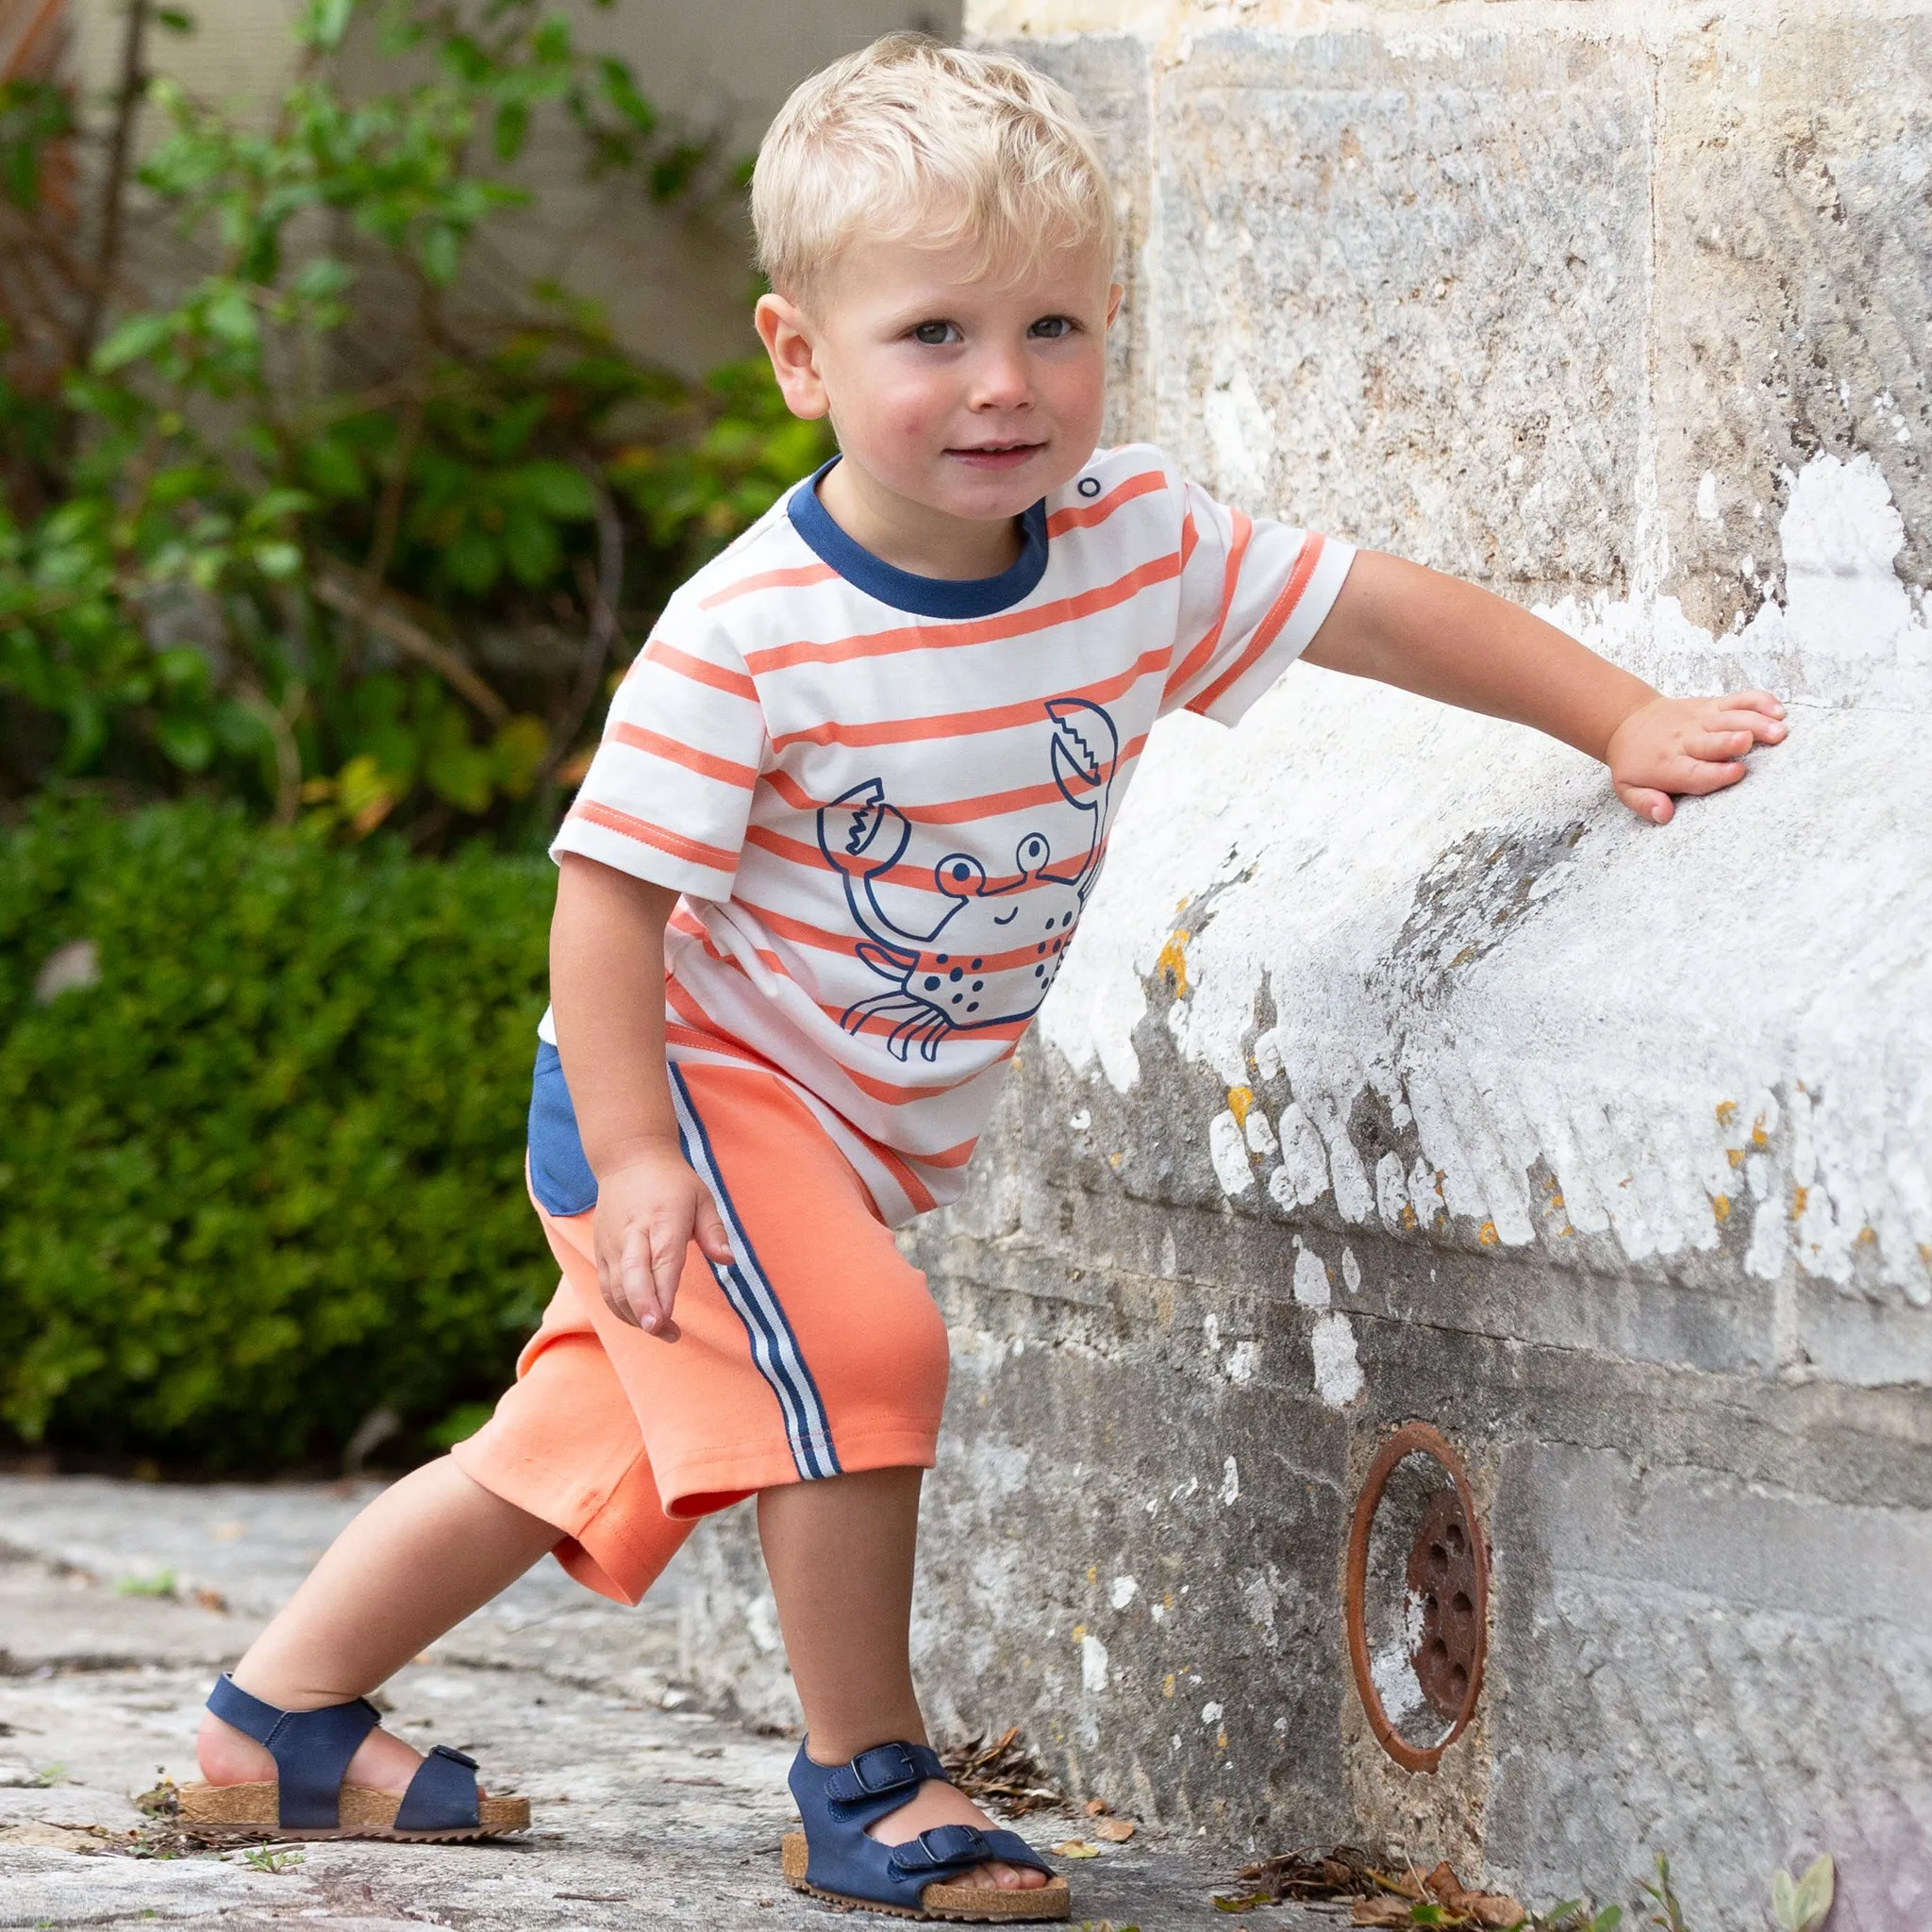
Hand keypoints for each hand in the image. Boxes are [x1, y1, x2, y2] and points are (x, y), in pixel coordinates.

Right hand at [590, 1143, 732, 1340]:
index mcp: (662, 1219)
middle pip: (632, 1278)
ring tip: (663, 1331)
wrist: (629, 1159)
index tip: (666, 1319)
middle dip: (643, 1309)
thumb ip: (715, 1231)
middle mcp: (632, 1233)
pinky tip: (641, 1320)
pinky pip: (606, 1287)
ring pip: (615, 1288)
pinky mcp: (601, 1251)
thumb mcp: (702, 1197)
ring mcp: (612, 1244)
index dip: (661, 1292)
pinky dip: (621, 1308)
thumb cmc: (673, 1183)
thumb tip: (729, 1260)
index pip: (662, 1260)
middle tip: (660, 1331)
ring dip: (634, 1316)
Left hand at [1605, 690, 1786, 823]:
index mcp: (1668, 765)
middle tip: (1749, 741)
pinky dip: (1759, 702)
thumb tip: (1663, 814)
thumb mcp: (1627, 788)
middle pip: (1714, 741)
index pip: (1695, 771)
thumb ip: (1644, 803)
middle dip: (1732, 741)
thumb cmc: (1635, 762)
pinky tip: (1778, 710)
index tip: (1737, 772)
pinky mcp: (1711, 705)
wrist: (1627, 721)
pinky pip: (1738, 700)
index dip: (1716, 773)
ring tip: (1780, 730)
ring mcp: (1700, 719)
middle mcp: (1686, 740)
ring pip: (1731, 718)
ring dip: (1756, 722)